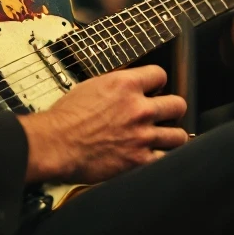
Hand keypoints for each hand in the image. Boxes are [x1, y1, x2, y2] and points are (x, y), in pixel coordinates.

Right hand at [18, 65, 188, 184]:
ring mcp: (142, 135)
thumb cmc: (66, 117)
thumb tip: (127, 88)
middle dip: (172, 108)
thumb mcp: (91, 86)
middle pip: (178, 104)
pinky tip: (154, 155)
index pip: (160, 74)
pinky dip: (161, 157)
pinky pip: (166, 158)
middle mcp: (138, 108)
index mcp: (125, 85)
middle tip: (165, 113)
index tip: (156, 89)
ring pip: (178, 135)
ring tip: (164, 136)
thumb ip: (116, 86)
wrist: (56, 143)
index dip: (158, 82)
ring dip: (171, 135)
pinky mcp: (139, 160)